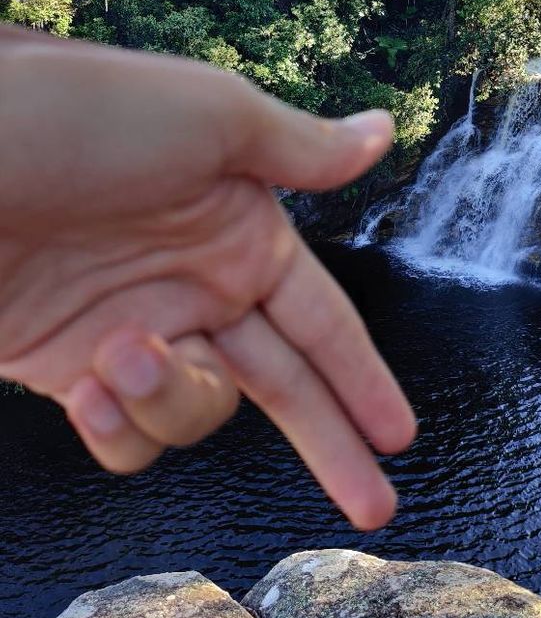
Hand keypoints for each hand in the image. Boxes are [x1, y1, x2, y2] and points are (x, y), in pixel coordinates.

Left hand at [0, 28, 415, 528]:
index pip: (321, 319)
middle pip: (281, 382)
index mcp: (239, 231)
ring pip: (196, 411)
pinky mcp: (67, 365)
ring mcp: (133, 329)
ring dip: (175, 399)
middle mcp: (195, 285)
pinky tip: (90, 386)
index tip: (396, 432)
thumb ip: (302, 147)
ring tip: (125, 353)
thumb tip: (380, 134)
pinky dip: (120, 423)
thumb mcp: (210, 116)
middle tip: (372, 501)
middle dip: (327, 440)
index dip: (363, 375)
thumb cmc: (80, 117)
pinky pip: (123, 430)